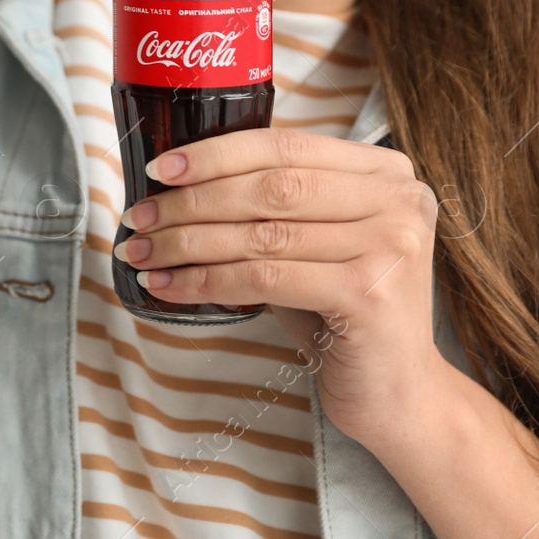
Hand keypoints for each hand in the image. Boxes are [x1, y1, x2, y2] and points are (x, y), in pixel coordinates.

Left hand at [114, 127, 450, 445]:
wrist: (396, 391)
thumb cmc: (342, 309)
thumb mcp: (314, 242)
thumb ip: (270, 203)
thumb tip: (175, 185)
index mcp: (386, 172)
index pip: (286, 147)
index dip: (216, 155)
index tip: (160, 170)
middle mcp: (399, 201)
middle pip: (271, 188)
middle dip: (192, 202)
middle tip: (139, 217)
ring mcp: (390, 247)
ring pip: (262, 235)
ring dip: (187, 243)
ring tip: (142, 252)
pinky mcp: (369, 295)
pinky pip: (265, 280)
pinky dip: (207, 281)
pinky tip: (169, 286)